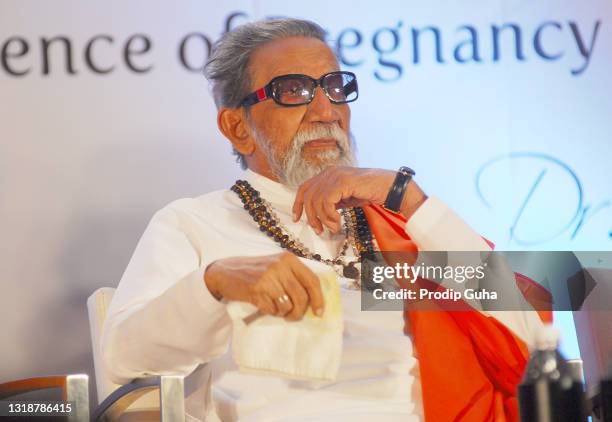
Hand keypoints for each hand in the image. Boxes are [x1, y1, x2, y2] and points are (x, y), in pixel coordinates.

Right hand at [204, 252, 323, 320]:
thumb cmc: (255, 272)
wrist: (225, 272)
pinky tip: (265, 306)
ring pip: (288, 305)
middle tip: (292, 317)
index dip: (318, 299)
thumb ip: (293, 277)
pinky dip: (271, 312)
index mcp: (289, 259)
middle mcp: (280, 266)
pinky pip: (273, 309)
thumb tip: (314, 300)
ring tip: (277, 310)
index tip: (319, 312)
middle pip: (301, 296)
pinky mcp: (256, 289)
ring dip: (284, 313)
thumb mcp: (276, 266)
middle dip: (299, 312)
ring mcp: (268, 277)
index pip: (312, 280)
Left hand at [292, 166, 426, 234]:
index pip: (305, 188)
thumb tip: (318, 217)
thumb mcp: (344, 198)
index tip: (297, 219)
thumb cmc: (369, 193)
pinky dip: (330, 216)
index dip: (298, 204)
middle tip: (320, 230)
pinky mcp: (342, 182)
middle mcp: (329, 172)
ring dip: (323, 219)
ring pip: (317, 201)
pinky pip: (327, 202)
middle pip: (308, 196)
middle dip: (311, 217)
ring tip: (334, 228)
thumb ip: (331, 202)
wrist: (389, 187)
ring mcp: (335, 175)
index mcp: (327, 174)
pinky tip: (338, 223)